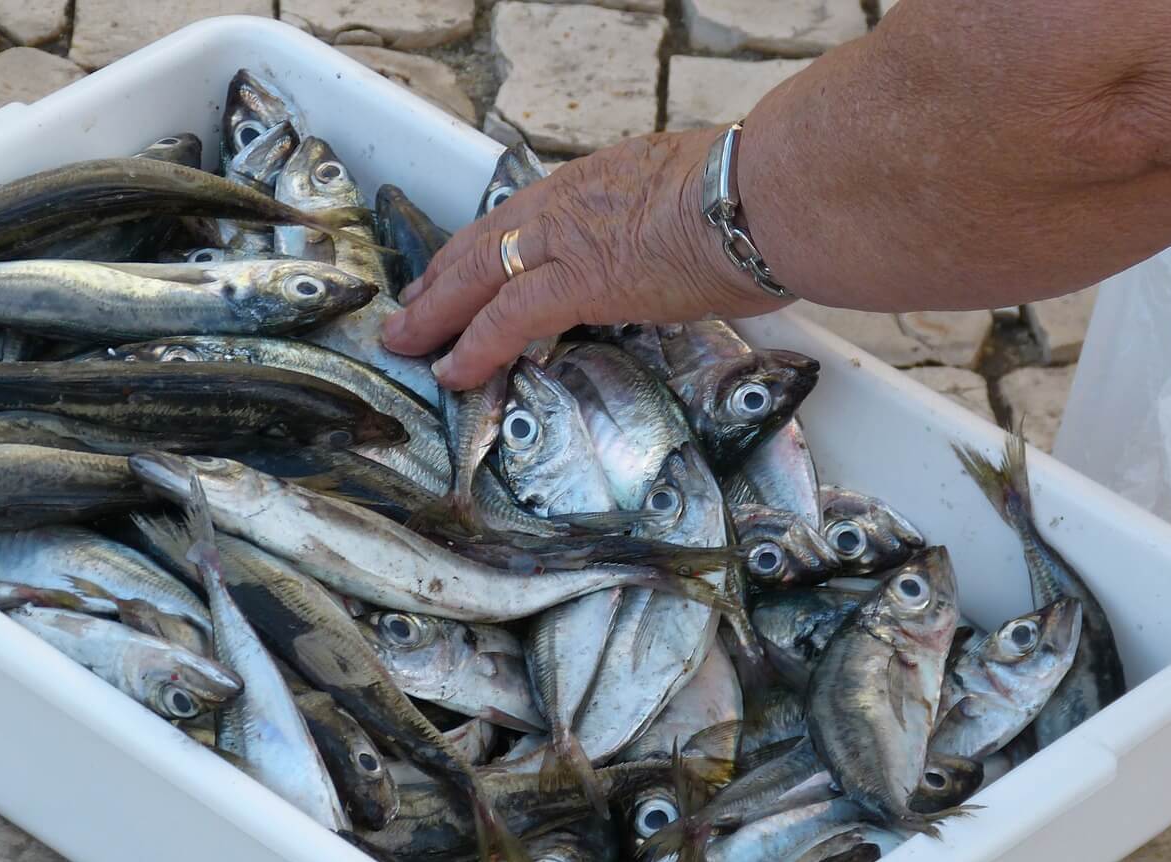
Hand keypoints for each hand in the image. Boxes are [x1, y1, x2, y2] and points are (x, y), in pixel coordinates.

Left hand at [379, 128, 782, 389]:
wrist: (764, 198)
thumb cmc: (752, 199)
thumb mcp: (691, 196)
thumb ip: (661, 224)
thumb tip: (670, 253)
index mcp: (596, 183)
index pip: (520, 216)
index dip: (481, 247)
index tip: (458, 268)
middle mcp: (570, 203)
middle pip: (484, 240)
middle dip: (442, 279)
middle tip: (411, 307)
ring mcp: (568, 240)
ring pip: (478, 273)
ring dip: (437, 312)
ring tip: (406, 341)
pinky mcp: (578, 282)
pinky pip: (506, 317)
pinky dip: (473, 346)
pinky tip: (452, 370)